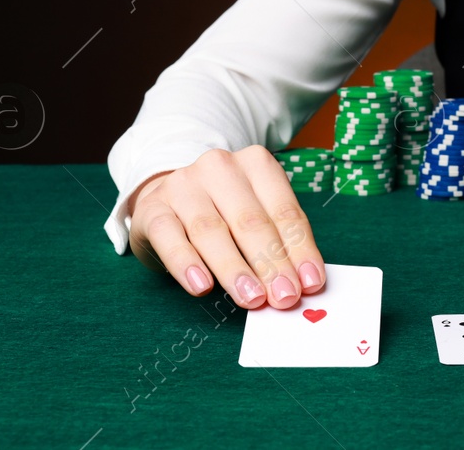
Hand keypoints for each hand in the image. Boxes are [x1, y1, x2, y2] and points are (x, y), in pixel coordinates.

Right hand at [126, 145, 325, 308]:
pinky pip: (169, 237)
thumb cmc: (222, 212)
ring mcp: (183, 185)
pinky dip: (186, 264)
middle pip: (250, 221)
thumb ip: (277, 243)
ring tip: (251, 298)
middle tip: (284, 297)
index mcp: (256, 164)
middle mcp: (220, 167)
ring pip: (211, 230)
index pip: (284, 211)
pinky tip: (201, 287)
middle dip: (271, 264)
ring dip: (234, 269)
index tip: (311, 284)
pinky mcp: (152, 207)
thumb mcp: (254, 216)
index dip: (300, 250)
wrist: (164, 200)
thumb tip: (302, 282)